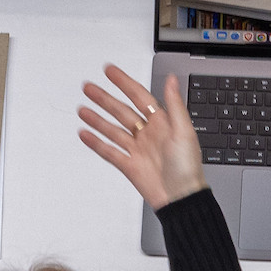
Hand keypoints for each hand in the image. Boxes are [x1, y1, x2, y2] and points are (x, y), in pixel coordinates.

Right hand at [78, 64, 205, 210]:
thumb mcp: (184, 131)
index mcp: (162, 123)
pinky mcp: (129, 165)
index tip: (110, 71)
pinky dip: (96, 143)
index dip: (124, 83)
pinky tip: (85, 134)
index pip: (139, 97)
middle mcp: (148, 134)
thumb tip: (172, 79)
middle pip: (121, 111)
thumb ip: (175, 104)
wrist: (181, 199)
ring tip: (83, 108)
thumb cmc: (188, 167)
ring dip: (97, 119)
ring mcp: (137, 149)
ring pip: (112, 129)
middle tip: (89, 87)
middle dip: (104, 99)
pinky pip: (109, 151)